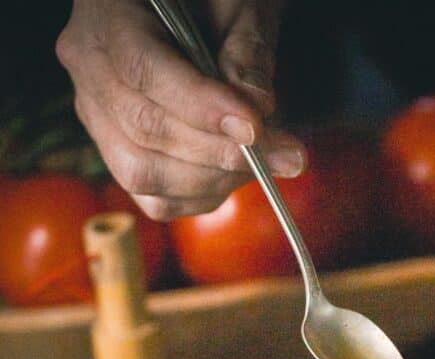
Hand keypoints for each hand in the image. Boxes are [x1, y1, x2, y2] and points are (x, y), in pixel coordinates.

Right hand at [56, 0, 305, 219]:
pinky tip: (235, 174)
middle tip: (280, 155)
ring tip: (264, 162)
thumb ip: (246, 54)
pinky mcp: (119, 156)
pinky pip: (155, 198)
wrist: (197, 15)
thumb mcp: (239, 7)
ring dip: (213, 178)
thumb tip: (257, 113)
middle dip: (218, 151)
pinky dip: (201, 196)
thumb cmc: (218, 3)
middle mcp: (89, 68)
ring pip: (142, 173)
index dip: (201, 106)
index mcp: (108, 13)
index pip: (143, 70)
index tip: (254, 127)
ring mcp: (98, 118)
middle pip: (142, 127)